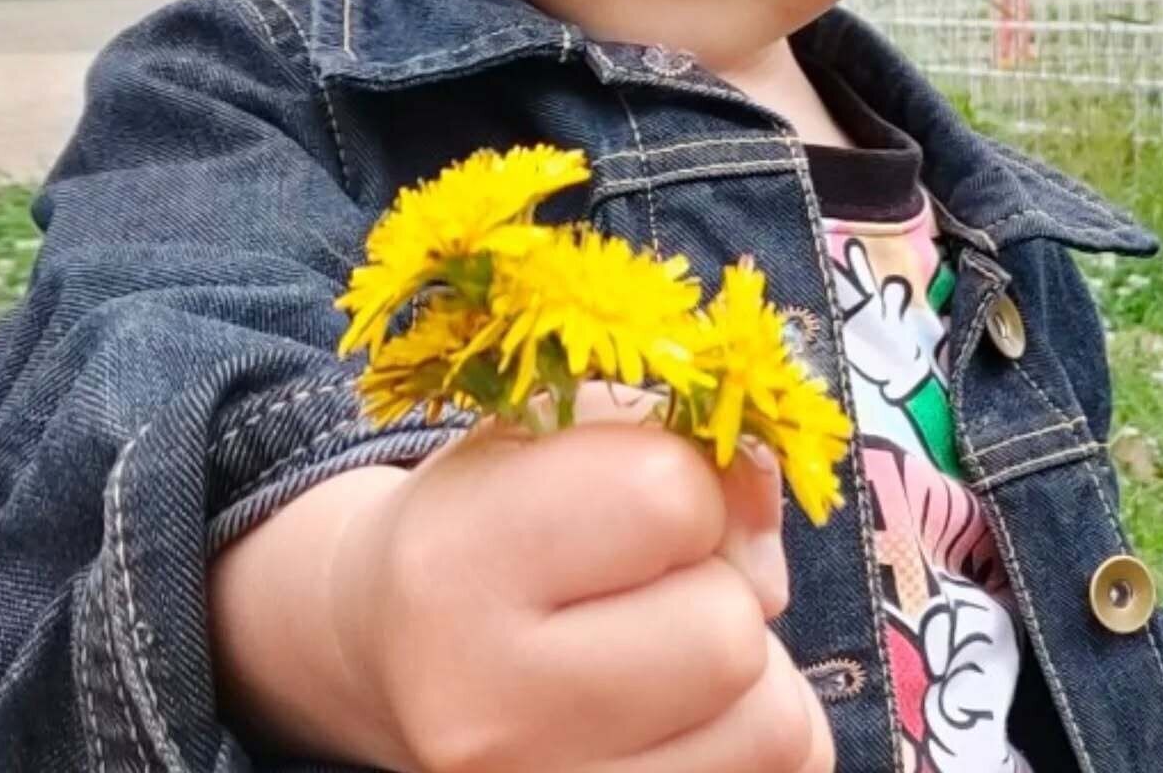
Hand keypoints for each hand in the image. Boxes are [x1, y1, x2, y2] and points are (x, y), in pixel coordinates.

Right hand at [330, 388, 832, 772]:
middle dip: (719, 584)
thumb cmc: (487, 513)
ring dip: (752, 669)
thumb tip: (767, 544)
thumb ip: (675, 441)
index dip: (691, 480)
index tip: (648, 492)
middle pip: (728, 632)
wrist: (389, 645)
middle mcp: (486, 706)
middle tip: (659, 577)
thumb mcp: (552, 432)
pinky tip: (681, 703)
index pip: (666, 498)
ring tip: (669, 639)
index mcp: (457, 562)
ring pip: (773, 727)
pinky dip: (752, 730)